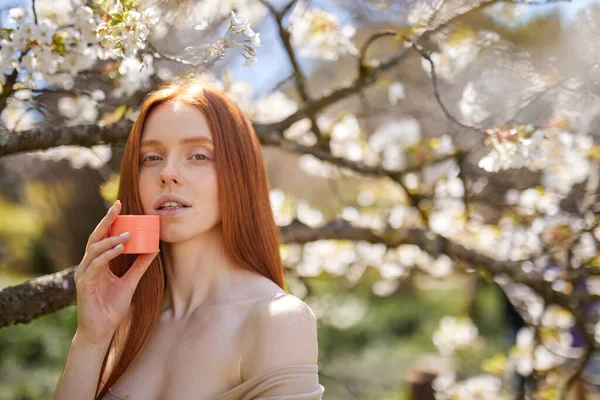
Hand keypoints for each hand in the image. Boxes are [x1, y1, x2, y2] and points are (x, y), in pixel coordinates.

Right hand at [73, 200, 159, 345]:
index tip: (120, 206)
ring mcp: (84, 273)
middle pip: (95, 237)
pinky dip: (107, 254)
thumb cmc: (112, 308)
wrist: (101, 330)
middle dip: (106, 221)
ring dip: (111, 239)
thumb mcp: (131, 282)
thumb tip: (155, 248)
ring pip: (95, 249)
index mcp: (98, 263)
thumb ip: (140, 266)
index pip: (103, 237)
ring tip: (127, 234)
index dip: (110, 221)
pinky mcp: (83, 284)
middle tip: (117, 206)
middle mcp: (88, 265)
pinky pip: (95, 264)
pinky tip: (119, 248)